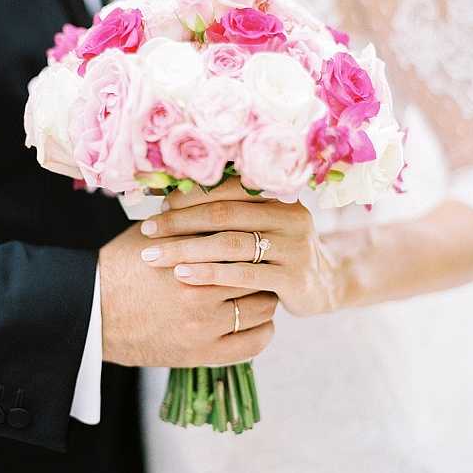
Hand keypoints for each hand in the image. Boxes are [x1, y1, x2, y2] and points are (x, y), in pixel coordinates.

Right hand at [99, 223, 275, 366]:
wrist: (91, 309)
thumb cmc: (123, 264)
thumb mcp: (156, 234)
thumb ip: (195, 221)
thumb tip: (233, 203)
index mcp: (191, 261)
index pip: (246, 245)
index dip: (256, 237)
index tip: (258, 235)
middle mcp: (201, 296)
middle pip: (259, 275)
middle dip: (262, 265)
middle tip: (263, 261)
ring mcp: (203, 330)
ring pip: (263, 309)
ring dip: (264, 296)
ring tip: (256, 288)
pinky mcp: (201, 355)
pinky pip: (253, 344)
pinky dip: (262, 330)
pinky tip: (254, 319)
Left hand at [139, 178, 344, 316]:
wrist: (326, 284)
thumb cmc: (278, 250)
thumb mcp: (264, 223)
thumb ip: (231, 211)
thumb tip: (171, 198)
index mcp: (278, 194)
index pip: (226, 188)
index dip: (190, 196)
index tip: (159, 207)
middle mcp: (289, 215)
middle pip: (223, 214)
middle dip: (179, 222)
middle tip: (146, 231)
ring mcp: (293, 246)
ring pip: (230, 243)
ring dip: (186, 249)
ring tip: (154, 255)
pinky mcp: (293, 277)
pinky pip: (243, 273)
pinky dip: (209, 273)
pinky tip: (183, 275)